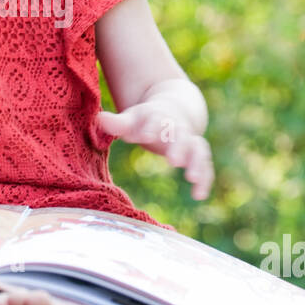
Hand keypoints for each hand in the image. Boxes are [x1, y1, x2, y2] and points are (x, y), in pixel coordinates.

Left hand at [96, 101, 212, 199]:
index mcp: (159, 117)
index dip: (150, 127)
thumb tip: (99, 119)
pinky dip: (205, 179)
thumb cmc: (146, 119)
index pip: (156, 120)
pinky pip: (205, 166)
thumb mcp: (132, 119)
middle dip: (178, 146)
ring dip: (197, 163)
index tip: (144, 135)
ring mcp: (189, 140)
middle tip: (173, 160)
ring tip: (192, 179)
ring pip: (198, 149)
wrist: (174, 109)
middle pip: (180, 135)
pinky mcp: (197, 154)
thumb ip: (118, 123)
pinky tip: (199, 196)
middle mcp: (177, 127)